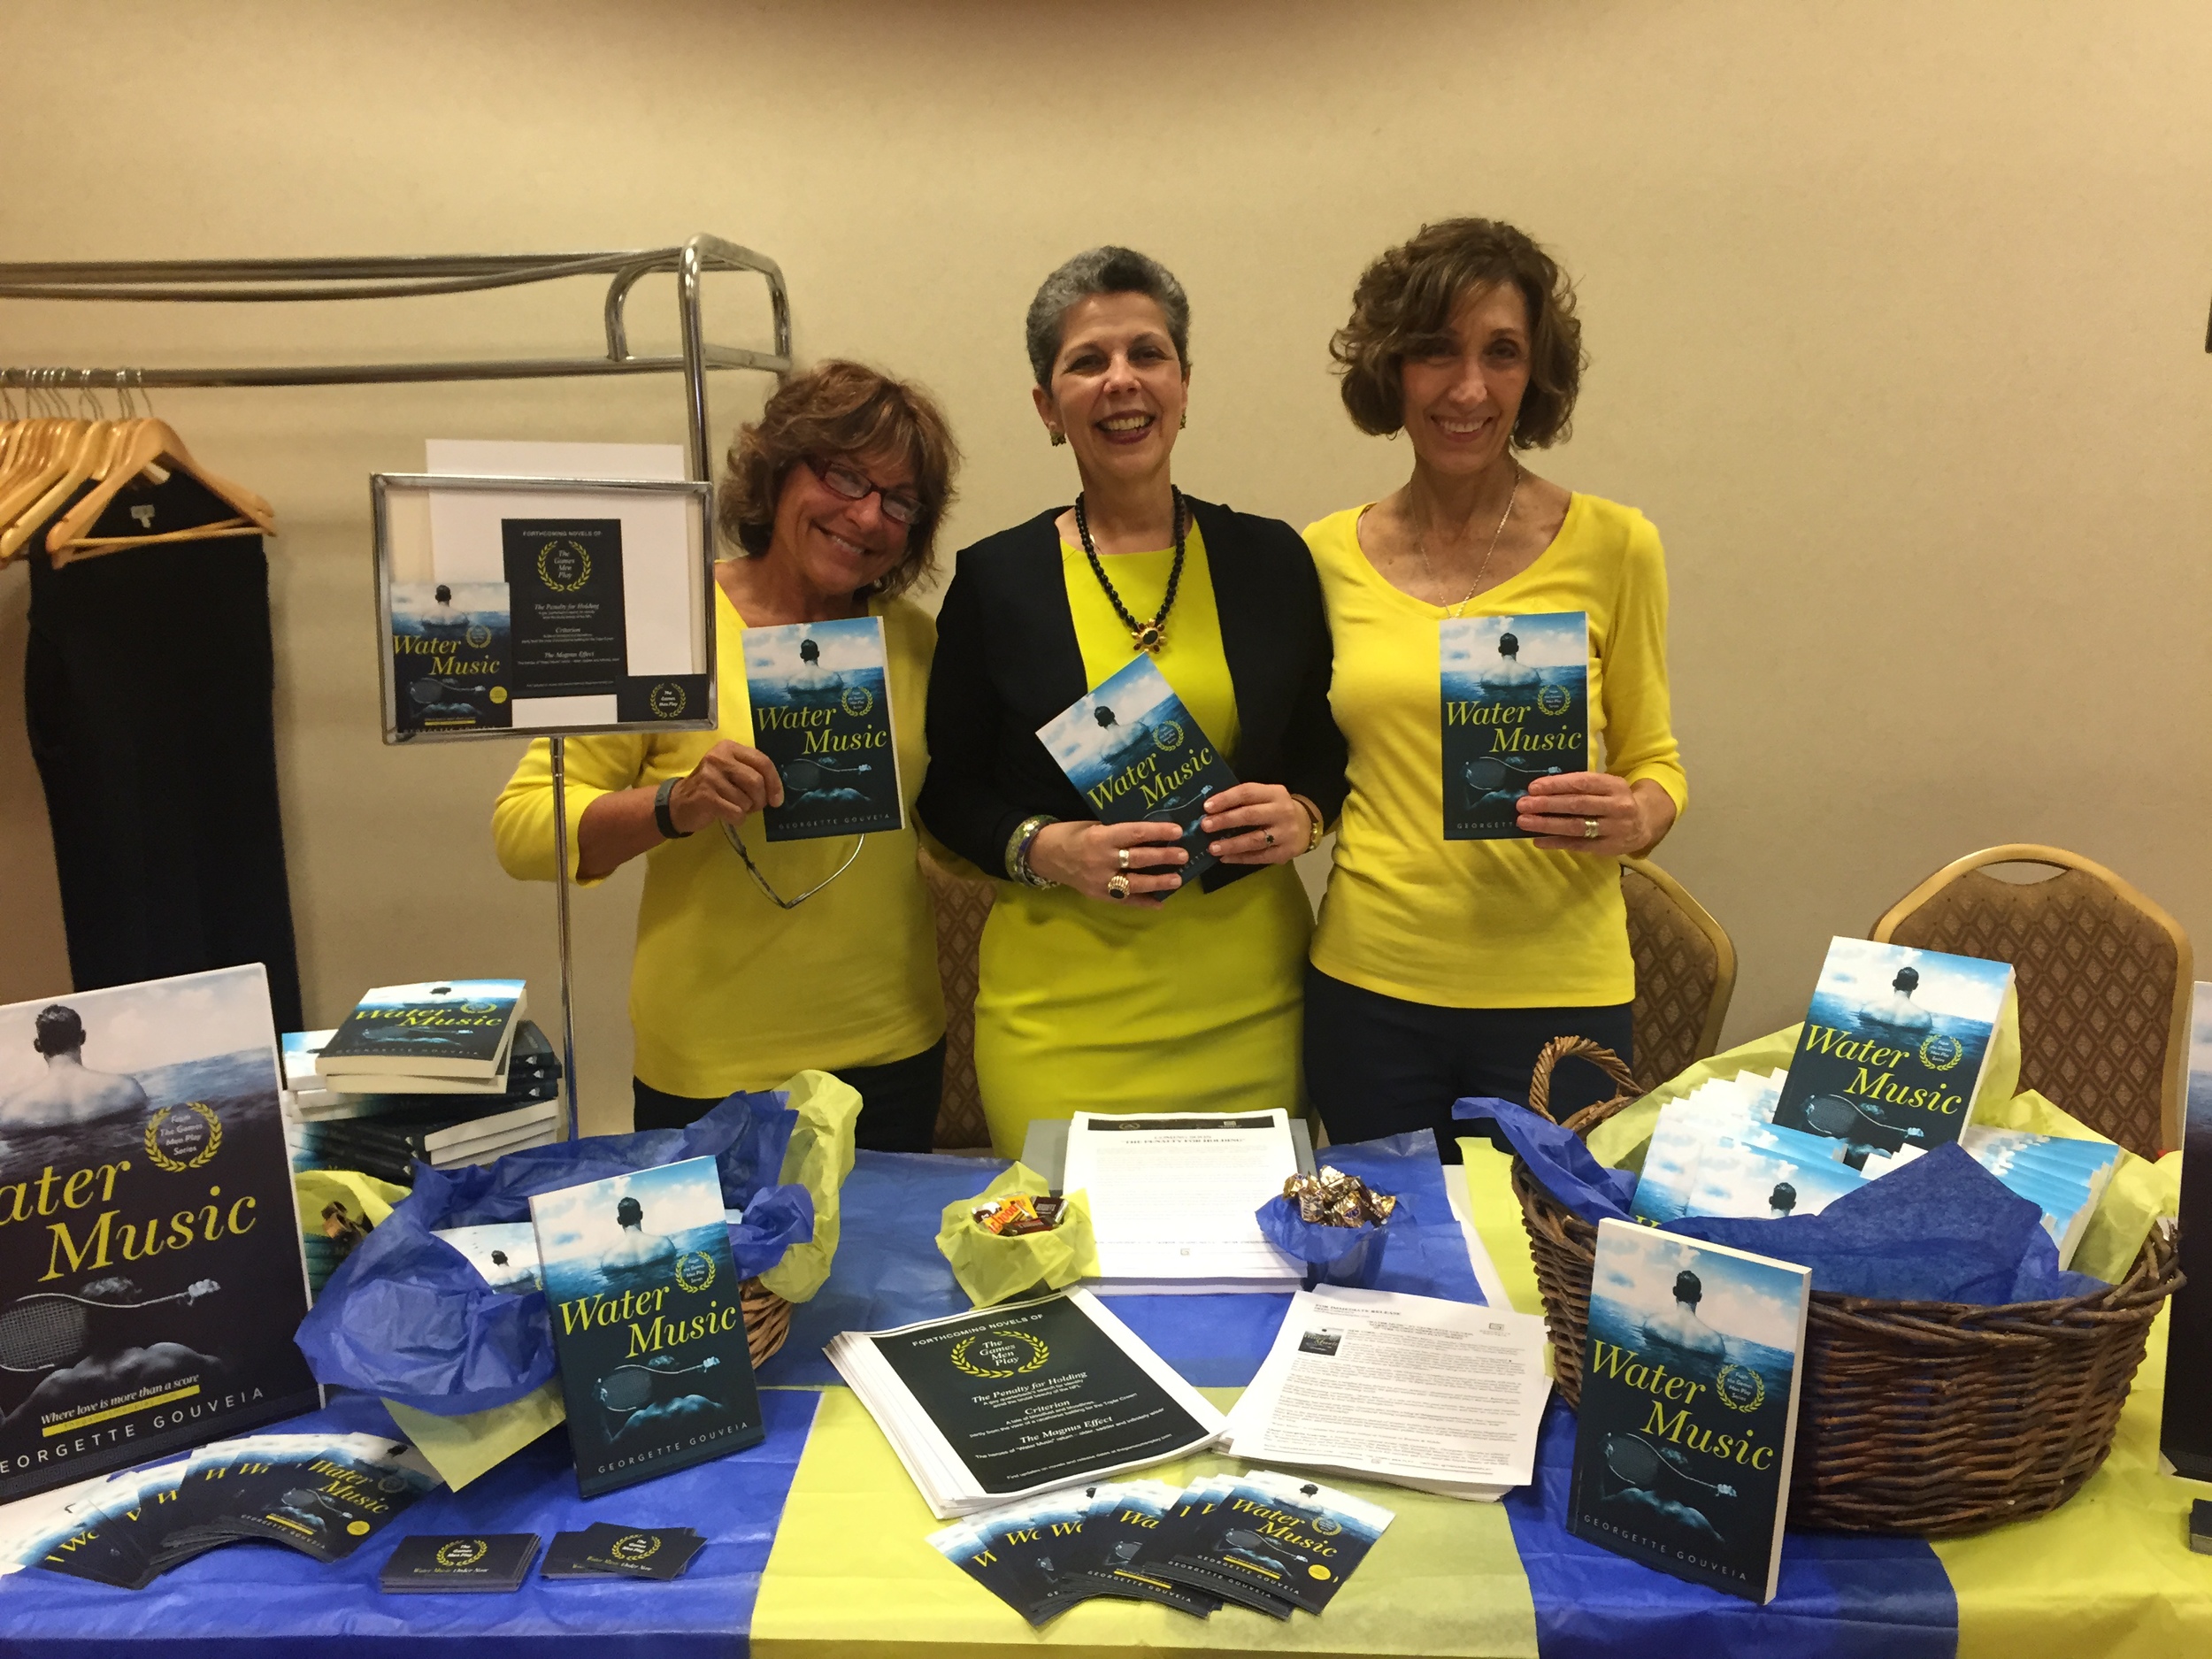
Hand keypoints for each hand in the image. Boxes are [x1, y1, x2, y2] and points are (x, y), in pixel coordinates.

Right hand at [666, 740, 784, 832]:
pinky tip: (727, 815)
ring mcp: (710, 777)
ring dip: (746, 810)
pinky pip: (737, 813)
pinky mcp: (706, 796)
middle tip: (752, 806)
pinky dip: (737, 819)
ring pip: (747, 800)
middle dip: (760, 800)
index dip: (775, 782)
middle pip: (757, 782)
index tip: (777, 799)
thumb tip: (776, 793)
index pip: (762, 761)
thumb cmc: (712, 787)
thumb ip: (752, 772)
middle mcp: (718, 758)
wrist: (678, 803)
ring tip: (733, 806)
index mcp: (729, 748)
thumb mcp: (730, 771)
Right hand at [1028, 819, 1186, 907]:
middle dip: (1163, 857)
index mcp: (1100, 837)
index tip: (1177, 831)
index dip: (1157, 833)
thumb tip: (1150, 831)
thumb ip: (1118, 831)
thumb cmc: (1071, 834)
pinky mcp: (1098, 895)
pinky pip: (1124, 901)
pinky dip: (1143, 903)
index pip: (1134, 834)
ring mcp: (1100, 881)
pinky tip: (1160, 903)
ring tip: (1177, 879)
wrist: (1045, 855)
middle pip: (1138, 859)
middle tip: (1183, 855)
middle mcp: (1102, 860)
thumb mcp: (1093, 825)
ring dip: (1158, 882)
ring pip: (1134, 883)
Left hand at [1198, 782, 1309, 865]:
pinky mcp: (1285, 853)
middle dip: (1225, 820)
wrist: (1307, 825)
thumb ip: (1244, 800)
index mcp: (1275, 793)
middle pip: (1250, 815)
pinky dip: (1240, 858)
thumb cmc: (1276, 809)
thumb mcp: (1266, 797)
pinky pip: (1259, 857)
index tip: (1206, 807)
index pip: (1247, 793)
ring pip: (1254, 840)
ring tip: (1212, 848)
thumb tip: (1210, 808)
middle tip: (1205, 826)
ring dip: (1231, 844)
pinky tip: (1224, 858)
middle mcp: (1282, 812)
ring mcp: (1285, 834)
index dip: (1226, 799)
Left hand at [1516, 772, 1656, 854]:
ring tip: (1524, 822)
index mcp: (1614, 785)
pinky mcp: (1609, 847)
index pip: (1583, 783)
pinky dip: (1556, 842)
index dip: (1557, 784)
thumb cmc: (1614, 800)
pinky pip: (1578, 845)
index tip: (1533, 787)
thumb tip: (1541, 789)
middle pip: (1577, 804)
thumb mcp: (1606, 786)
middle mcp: (1617, 806)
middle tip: (1522, 804)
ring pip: (1576, 826)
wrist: (1645, 823)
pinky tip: (1538, 840)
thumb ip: (1581, 786)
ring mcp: (1614, 829)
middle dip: (1547, 804)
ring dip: (1547, 824)